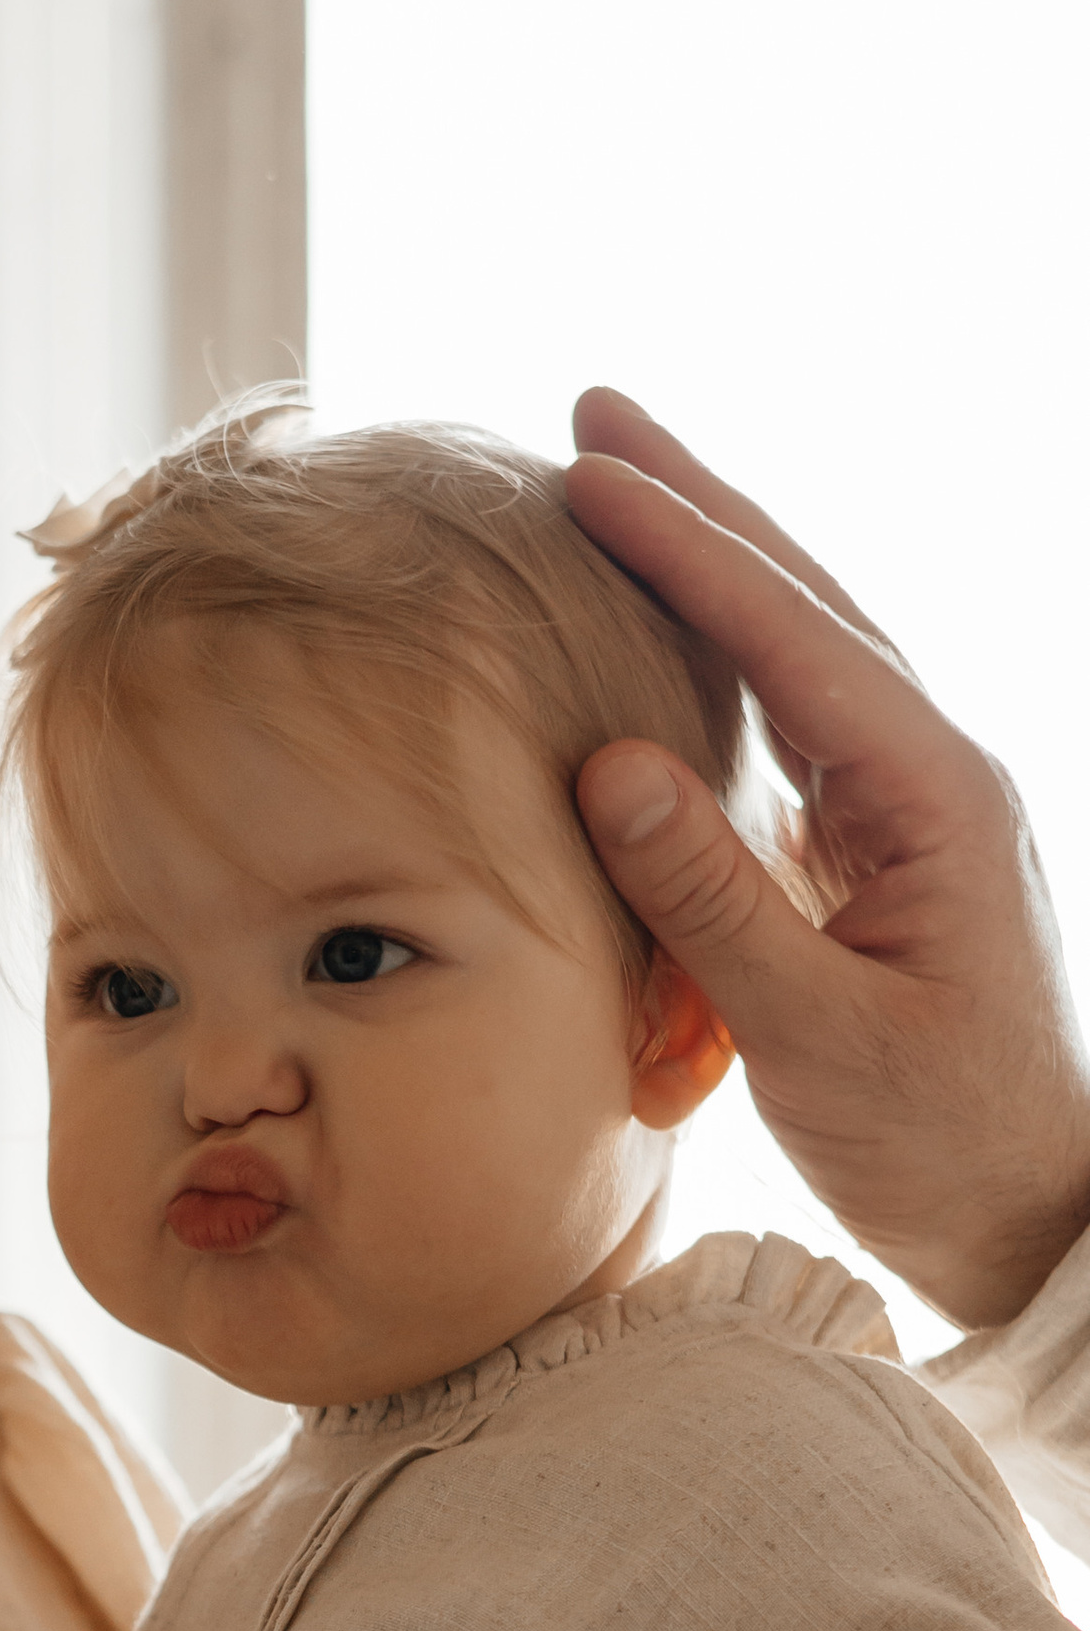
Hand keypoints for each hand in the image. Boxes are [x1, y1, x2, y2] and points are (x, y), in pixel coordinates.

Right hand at [565, 387, 1089, 1328]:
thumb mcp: (817, 1034)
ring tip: (618, 491)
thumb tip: (609, 761)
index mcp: (932, 794)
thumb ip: (712, 898)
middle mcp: (930, 776)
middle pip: (806, 602)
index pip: (792, 635)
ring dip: (710, 566)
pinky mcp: (877, 857)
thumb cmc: (944, 1143)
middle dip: (700, 505)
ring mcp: (907, 812)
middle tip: (596, 413)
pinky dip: (720, 660)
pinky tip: (668, 639)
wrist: (1040, 1218)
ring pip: (801, 650)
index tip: (589, 474)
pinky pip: (791, 726)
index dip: (685, 549)